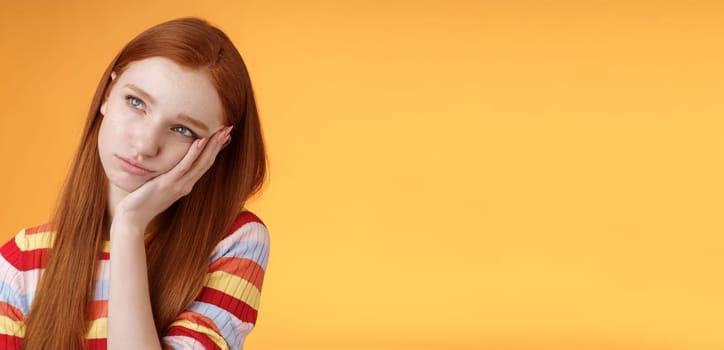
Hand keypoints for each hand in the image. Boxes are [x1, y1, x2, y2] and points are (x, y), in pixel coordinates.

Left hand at [112, 126, 232, 232]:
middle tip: (229, 128)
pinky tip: (201, 141)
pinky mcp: (168, 183)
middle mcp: (186, 185)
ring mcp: (179, 184)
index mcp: (185, 185)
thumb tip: (165, 166)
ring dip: (213, 146)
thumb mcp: (157, 187)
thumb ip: (165, 177)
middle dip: (218, 144)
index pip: (204, 164)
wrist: (133, 219)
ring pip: (201, 163)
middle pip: (207, 162)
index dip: (215, 150)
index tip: (223, 136)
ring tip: (222, 132)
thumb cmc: (141, 203)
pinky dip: (194, 153)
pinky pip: (184, 166)